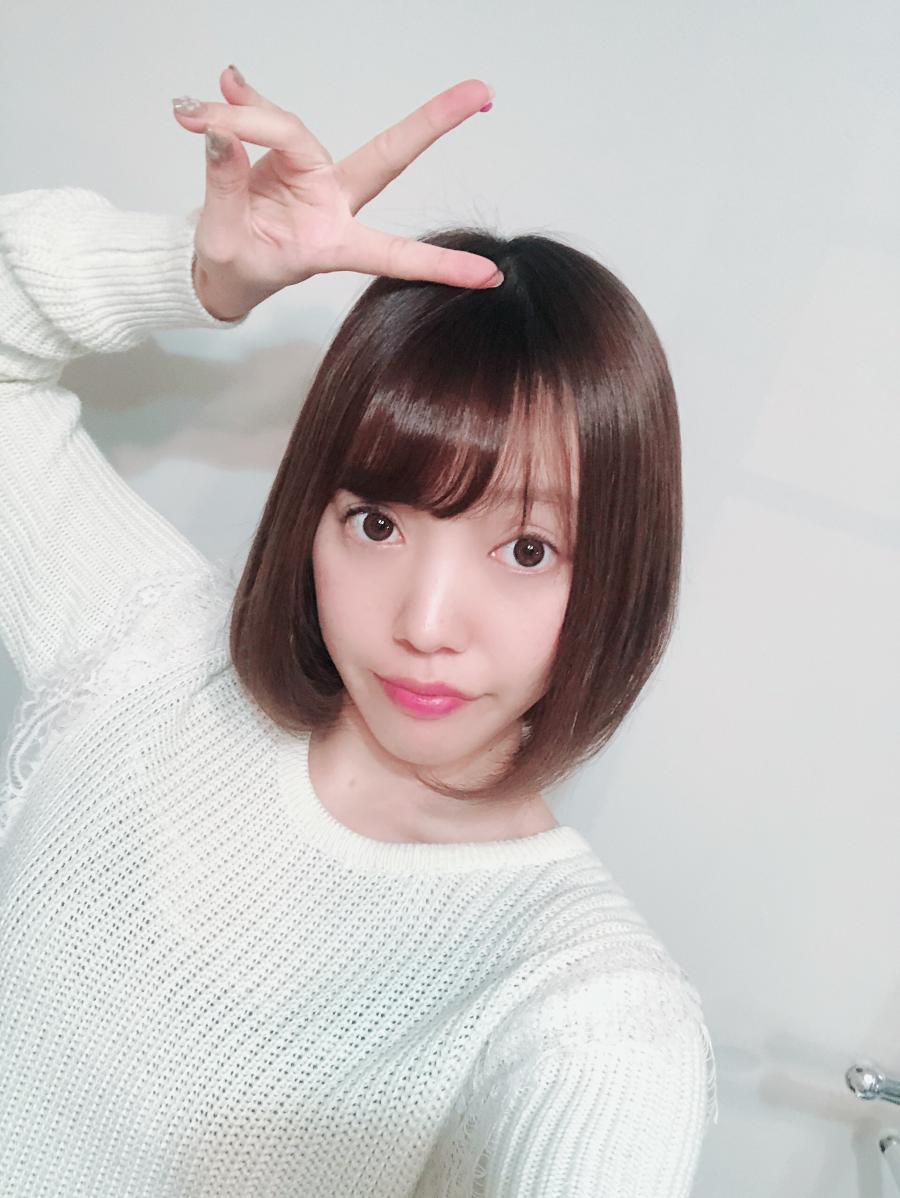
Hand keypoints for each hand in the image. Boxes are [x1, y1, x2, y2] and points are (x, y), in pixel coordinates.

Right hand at [172, 68, 501, 320]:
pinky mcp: (287, 155)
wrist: (214, 267)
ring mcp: (314, 175)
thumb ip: (224, 186)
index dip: (440, 265)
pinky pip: (268, 119)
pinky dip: (241, 105)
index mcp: (332, 243)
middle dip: (432, 124)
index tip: (489, 275)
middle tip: (482, 91)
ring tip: (192, 116)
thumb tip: (220, 132)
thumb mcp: (223, 240)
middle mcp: (333, 203)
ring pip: (293, 129)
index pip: (394, 254)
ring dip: (245, 118)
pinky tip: (224, 88)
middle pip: (386, 157)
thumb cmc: (234, 267)